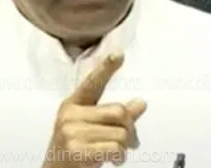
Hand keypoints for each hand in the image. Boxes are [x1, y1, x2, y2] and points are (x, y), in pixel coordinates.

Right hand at [42, 52, 146, 167]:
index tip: (119, 54)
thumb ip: (114, 117)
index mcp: (72, 105)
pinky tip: (112, 161)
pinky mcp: (76, 150)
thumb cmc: (75, 154)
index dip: (106, 68)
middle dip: (131, 130)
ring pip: (120, 133)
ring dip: (125, 148)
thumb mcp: (92, 130)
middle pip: (118, 111)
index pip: (92, 83)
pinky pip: (116, 148)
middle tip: (132, 143)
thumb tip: (140, 103)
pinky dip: (120, 157)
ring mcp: (71, 132)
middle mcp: (69, 114)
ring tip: (115, 155)